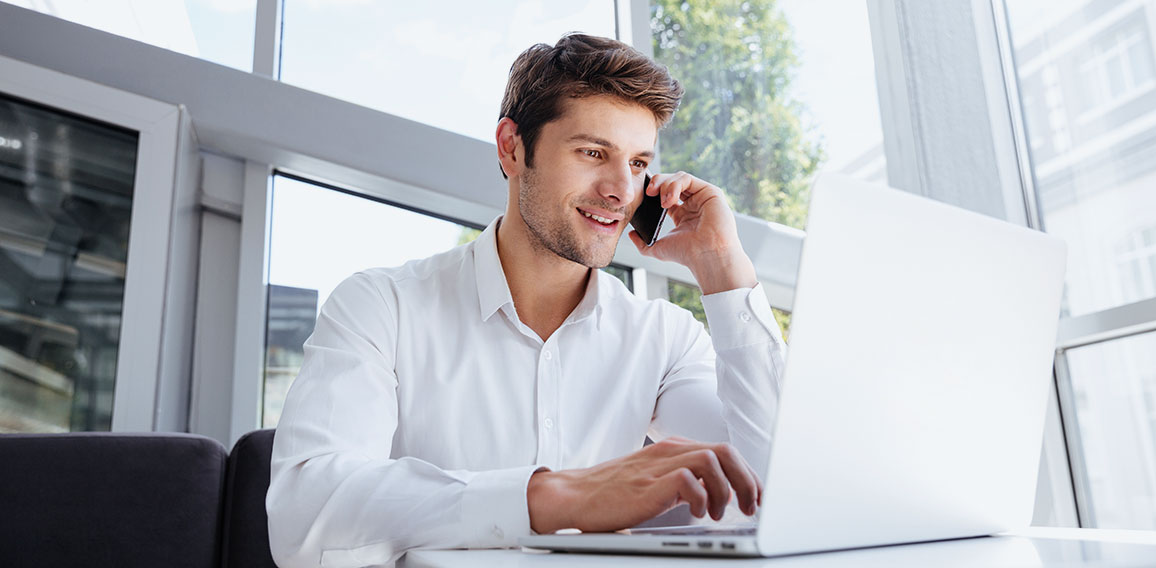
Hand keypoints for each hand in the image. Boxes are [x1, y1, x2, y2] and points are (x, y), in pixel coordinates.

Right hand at [526, 437, 761, 533]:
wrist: (573, 495)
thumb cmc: (612, 493)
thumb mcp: (654, 480)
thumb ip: (683, 481)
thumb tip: (717, 495)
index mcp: (673, 449)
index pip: (724, 450)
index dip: (748, 474)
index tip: (756, 496)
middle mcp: (669, 451)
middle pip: (726, 451)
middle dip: (747, 480)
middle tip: (749, 507)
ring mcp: (658, 465)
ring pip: (713, 460)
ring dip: (726, 489)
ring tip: (720, 513)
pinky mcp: (649, 483)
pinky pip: (689, 479)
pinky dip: (701, 497)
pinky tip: (697, 513)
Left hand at [627, 172, 756, 294]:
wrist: (705, 256)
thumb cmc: (688, 254)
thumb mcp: (658, 249)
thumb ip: (642, 244)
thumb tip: (631, 234)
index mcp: (682, 214)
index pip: (665, 194)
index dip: (653, 191)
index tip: (643, 196)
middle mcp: (693, 204)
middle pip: (671, 182)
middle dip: (657, 183)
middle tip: (648, 193)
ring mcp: (701, 197)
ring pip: (678, 177)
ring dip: (665, 185)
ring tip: (662, 202)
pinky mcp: (710, 192)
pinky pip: (687, 178)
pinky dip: (674, 185)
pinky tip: (669, 200)